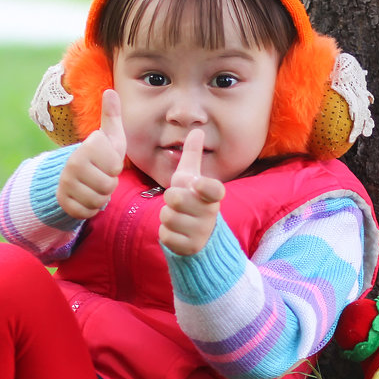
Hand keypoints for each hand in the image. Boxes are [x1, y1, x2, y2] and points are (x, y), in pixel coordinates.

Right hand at [56, 89, 126, 218]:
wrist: (74, 174)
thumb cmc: (100, 155)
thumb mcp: (110, 136)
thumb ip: (112, 116)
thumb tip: (110, 91)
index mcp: (87, 147)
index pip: (114, 167)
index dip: (115, 167)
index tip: (108, 161)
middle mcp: (73, 164)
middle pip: (107, 186)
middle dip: (109, 184)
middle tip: (102, 176)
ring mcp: (66, 183)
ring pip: (98, 201)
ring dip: (101, 197)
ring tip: (95, 186)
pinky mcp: (63, 201)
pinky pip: (86, 212)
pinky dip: (90, 209)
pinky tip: (86, 197)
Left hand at [159, 129, 225, 255]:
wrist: (199, 236)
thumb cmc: (192, 200)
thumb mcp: (191, 178)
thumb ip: (193, 155)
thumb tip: (197, 131)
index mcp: (213, 195)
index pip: (213, 189)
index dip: (205, 186)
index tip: (197, 184)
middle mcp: (210, 213)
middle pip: (175, 199)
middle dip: (170, 199)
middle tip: (178, 202)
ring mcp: (201, 232)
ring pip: (167, 218)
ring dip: (167, 217)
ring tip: (178, 218)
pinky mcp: (190, 247)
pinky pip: (165, 235)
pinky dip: (166, 233)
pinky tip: (177, 232)